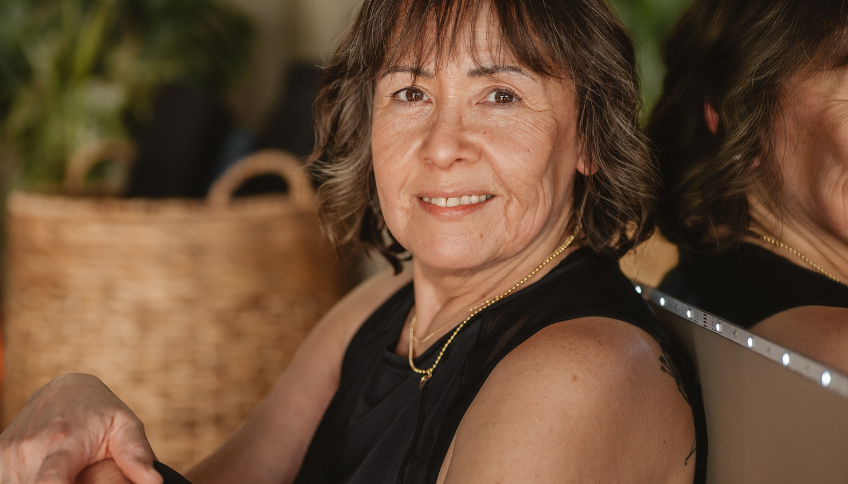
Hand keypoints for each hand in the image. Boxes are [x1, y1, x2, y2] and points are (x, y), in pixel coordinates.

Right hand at [0, 374, 162, 483]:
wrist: (65, 389)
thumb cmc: (102, 412)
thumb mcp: (126, 426)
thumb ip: (136, 455)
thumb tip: (154, 483)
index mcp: (64, 441)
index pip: (51, 478)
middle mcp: (31, 447)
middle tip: (82, 477)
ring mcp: (9, 452)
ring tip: (71, 473)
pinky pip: (8, 481)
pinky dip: (26, 481)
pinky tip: (44, 473)